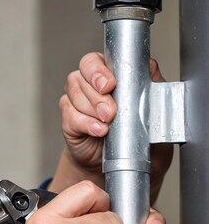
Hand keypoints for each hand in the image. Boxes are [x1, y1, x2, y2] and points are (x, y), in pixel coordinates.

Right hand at [58, 52, 173, 200]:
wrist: (126, 161)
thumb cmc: (139, 132)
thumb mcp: (153, 107)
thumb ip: (151, 83)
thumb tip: (149, 66)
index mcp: (107, 73)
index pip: (94, 62)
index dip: (98, 71)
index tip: (109, 84)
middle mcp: (88, 84)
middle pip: (81, 78)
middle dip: (97, 96)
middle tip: (111, 111)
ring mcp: (76, 102)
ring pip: (75, 96)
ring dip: (92, 110)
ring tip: (108, 123)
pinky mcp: (69, 120)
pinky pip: (71, 117)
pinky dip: (86, 124)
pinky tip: (99, 131)